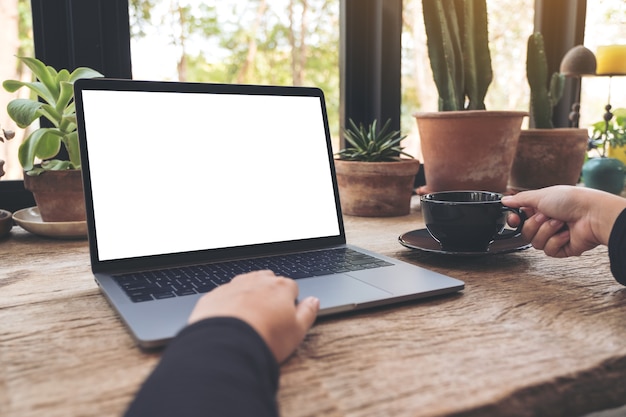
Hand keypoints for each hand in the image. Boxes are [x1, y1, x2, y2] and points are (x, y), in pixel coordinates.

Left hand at [187, 270, 318, 362]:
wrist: (226, 346)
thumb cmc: (264, 339)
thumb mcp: (297, 331)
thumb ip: (308, 313)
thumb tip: (314, 301)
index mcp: (280, 287)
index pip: (291, 287)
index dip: (290, 302)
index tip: (286, 316)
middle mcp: (256, 281)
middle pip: (267, 281)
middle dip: (268, 294)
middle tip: (268, 318)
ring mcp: (232, 286)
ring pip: (244, 285)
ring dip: (247, 296)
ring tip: (247, 320)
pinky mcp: (212, 296)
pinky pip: (223, 296)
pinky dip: (226, 305)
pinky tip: (227, 322)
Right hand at [502, 185, 625, 257]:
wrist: (592, 215)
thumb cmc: (571, 201)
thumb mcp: (540, 195)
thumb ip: (520, 199)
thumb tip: (505, 200)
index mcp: (540, 208)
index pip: (519, 218)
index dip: (514, 220)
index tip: (514, 218)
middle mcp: (546, 222)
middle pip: (525, 232)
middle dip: (534, 224)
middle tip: (545, 216)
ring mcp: (554, 236)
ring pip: (535, 242)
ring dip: (547, 231)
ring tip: (560, 223)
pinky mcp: (562, 248)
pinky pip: (548, 250)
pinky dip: (557, 240)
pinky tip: (567, 233)